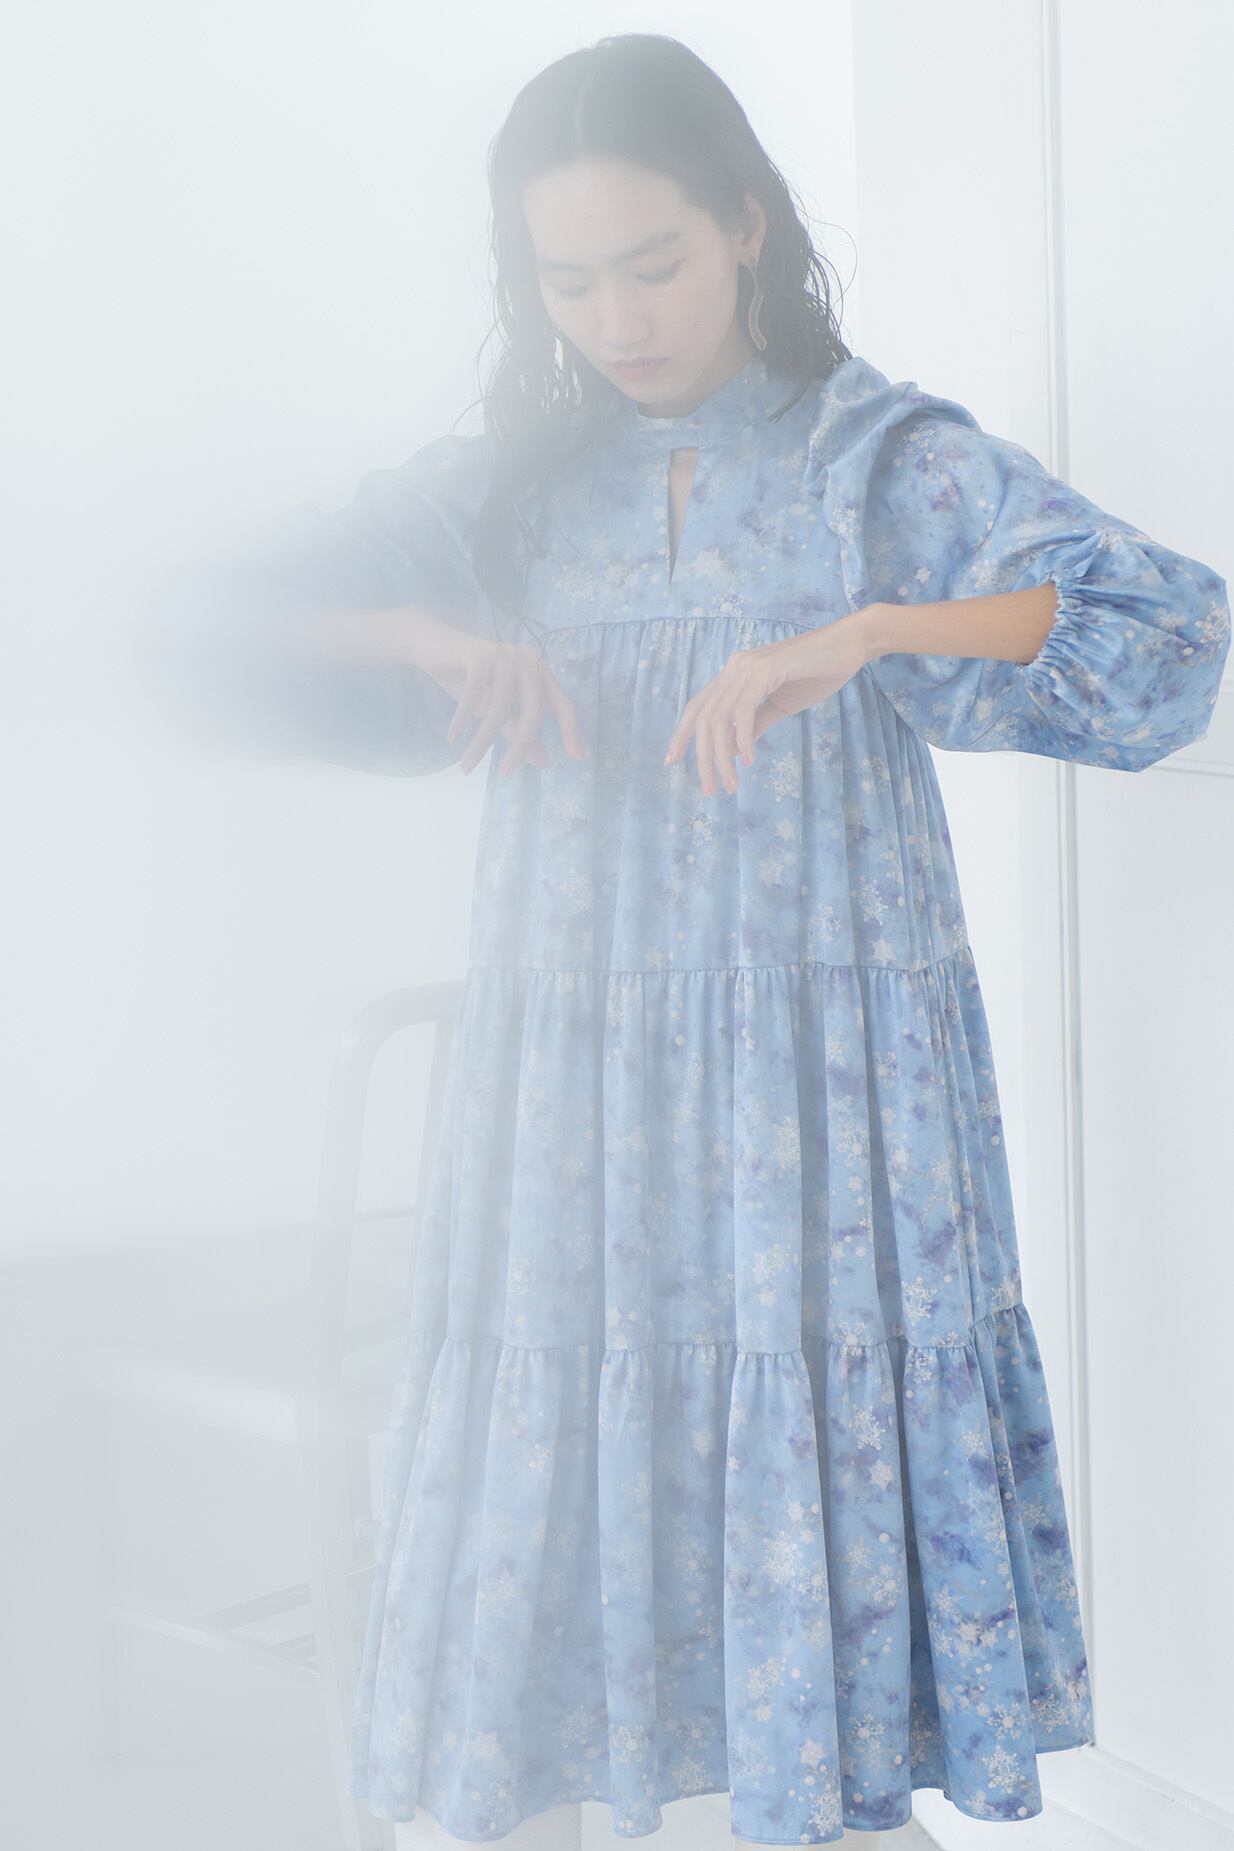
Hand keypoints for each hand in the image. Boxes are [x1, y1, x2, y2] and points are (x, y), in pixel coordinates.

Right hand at [425, 629, 586, 776]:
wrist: (430, 645)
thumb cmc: (469, 680)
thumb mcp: (496, 709)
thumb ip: (519, 731)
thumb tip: (543, 761)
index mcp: (539, 673)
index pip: (563, 704)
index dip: (571, 730)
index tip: (577, 757)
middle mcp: (528, 661)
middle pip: (532, 711)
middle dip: (519, 746)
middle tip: (506, 774)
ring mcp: (505, 654)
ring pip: (499, 708)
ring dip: (481, 742)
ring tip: (466, 765)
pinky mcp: (479, 652)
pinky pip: (474, 695)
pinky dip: (462, 720)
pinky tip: (453, 738)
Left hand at [662, 616, 869, 795]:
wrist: (849, 646)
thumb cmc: (817, 672)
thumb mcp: (779, 705)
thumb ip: (754, 724)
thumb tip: (731, 751)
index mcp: (734, 674)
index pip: (698, 707)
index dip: (682, 734)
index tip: (673, 762)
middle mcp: (735, 667)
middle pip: (703, 717)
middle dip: (702, 757)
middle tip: (709, 789)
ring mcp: (750, 667)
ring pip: (721, 718)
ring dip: (723, 756)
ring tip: (731, 784)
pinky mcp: (768, 670)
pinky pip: (745, 710)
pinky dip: (744, 737)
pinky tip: (750, 759)